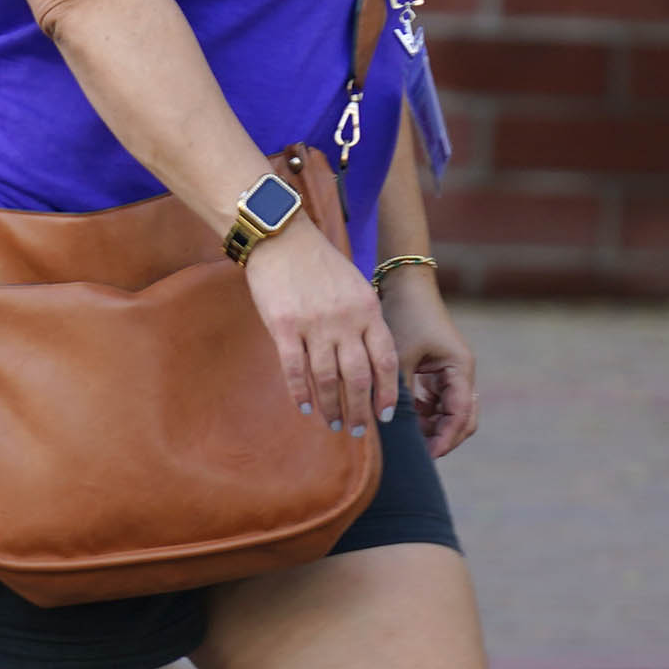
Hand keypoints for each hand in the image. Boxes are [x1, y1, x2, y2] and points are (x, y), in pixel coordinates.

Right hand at [241, 225, 401, 435]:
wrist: (281, 237)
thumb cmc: (318, 263)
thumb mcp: (355, 286)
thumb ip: (364, 320)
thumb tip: (370, 361)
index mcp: (367, 310)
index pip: (385, 360)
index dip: (387, 392)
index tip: (385, 415)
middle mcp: (345, 320)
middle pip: (359, 377)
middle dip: (361, 409)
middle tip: (359, 430)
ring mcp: (314, 325)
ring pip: (328, 378)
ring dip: (332, 406)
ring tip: (334, 424)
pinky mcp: (284, 326)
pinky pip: (295, 369)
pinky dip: (301, 392)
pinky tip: (304, 408)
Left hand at [380, 268, 479, 457]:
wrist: (403, 286)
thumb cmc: (404, 316)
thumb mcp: (398, 356)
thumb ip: (397, 391)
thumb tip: (388, 426)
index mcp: (460, 369)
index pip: (461, 415)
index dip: (446, 439)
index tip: (426, 456)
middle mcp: (460, 374)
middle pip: (461, 419)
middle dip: (442, 438)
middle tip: (415, 455)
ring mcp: (449, 374)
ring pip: (447, 413)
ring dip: (430, 428)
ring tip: (404, 439)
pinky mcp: (435, 372)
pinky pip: (434, 402)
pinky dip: (421, 415)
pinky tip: (400, 420)